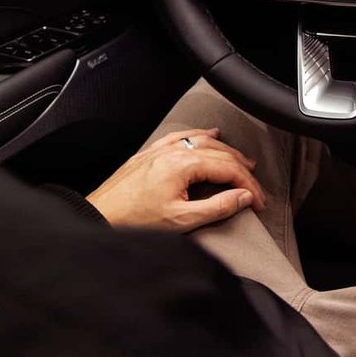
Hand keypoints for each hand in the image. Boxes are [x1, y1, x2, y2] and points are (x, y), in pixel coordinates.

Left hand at [87, 128, 266, 231]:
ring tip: (243, 161)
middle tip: (255, 187)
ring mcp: (160, 151)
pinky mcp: (149, 156)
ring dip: (226, 151)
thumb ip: (218, 207)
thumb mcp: (181, 220)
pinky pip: (180, 137)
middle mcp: (172, 152)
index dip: (249, 186)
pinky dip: (199, 136)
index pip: (229, 169)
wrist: (97, 218)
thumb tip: (244, 197)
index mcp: (183, 165)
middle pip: (220, 153)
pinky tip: (207, 135)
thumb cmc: (133, 221)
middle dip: (243, 170)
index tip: (258, 202)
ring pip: (202, 141)